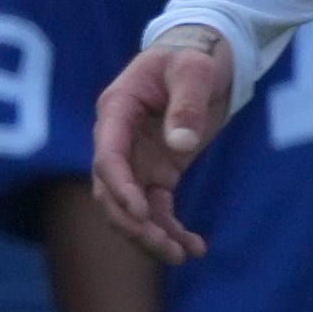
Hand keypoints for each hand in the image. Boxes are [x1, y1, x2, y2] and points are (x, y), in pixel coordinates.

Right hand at [90, 25, 237, 260]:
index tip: (143, 213)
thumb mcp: (195, 70)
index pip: (108, 156)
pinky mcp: (157, 172)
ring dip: (150, 235)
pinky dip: (171, 230)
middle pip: (111, 192)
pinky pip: (157, 209)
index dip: (121, 187)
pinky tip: (194, 248)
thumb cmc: (194, 56)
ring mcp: (136, 159)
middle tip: (165, 248)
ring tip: (182, 255)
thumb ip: (187, 104)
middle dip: (134, 224)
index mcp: (117, 109)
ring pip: (131, 208)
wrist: (204, 56)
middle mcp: (119, 139)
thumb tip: (180, 145)